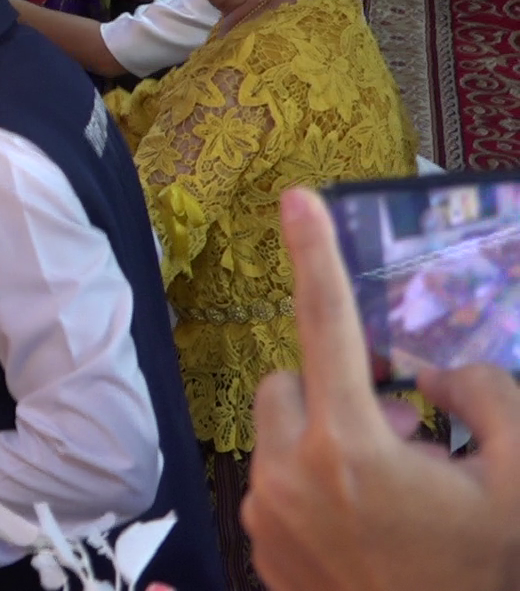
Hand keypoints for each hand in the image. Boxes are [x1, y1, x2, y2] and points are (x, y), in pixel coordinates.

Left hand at [241, 189, 519, 590]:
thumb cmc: (482, 572)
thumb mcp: (519, 481)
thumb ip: (488, 400)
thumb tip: (434, 374)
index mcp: (348, 449)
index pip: (328, 326)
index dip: (314, 255)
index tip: (294, 198)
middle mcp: (287, 474)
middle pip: (293, 381)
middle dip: (342, 393)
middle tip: (406, 441)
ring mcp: (264, 514)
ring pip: (279, 429)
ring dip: (324, 436)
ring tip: (389, 489)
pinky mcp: (258, 546)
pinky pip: (274, 480)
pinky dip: (312, 483)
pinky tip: (367, 525)